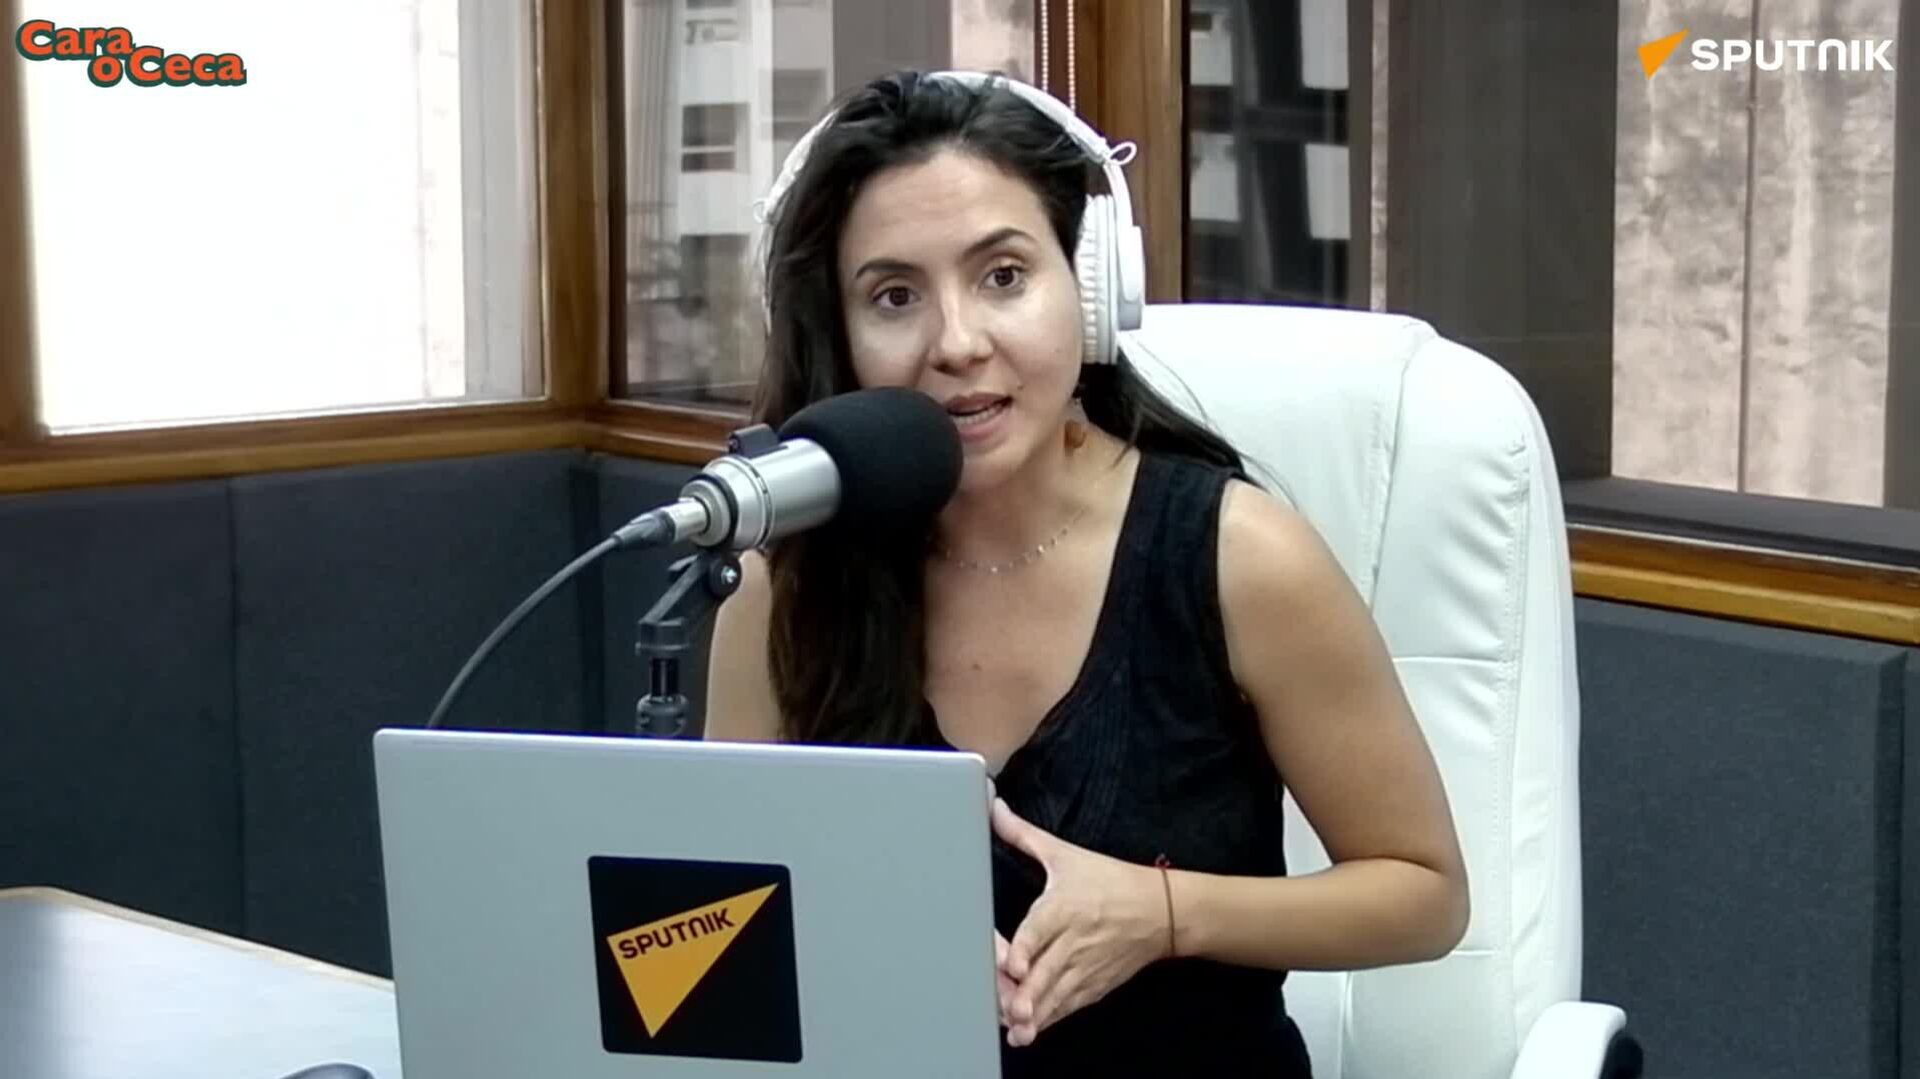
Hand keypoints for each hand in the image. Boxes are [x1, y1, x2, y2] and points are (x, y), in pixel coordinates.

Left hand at [991, 798, 1168, 1046]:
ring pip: (1056, 995)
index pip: (1041, 930)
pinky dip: (1050, 1019)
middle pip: (1046, 971)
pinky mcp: (1094, 985)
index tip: (1014, 965)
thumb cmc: (1110, 880)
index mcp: (1065, 907)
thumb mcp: (1066, 854)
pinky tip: (1030, 1031)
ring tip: (1016, 1027)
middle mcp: (1074, 940)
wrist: (1161, 911)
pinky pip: (1069, 1006)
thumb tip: (992, 807)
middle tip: (1007, 1009)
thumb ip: (1023, 835)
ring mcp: (1085, 967)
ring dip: (1036, 1013)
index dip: (1026, 949)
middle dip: (1026, 993)